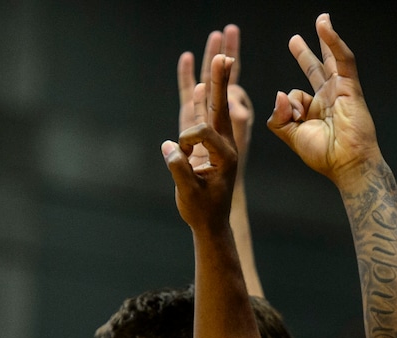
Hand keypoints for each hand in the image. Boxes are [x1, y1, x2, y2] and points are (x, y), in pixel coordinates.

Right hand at [164, 55, 236, 232]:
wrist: (211, 223)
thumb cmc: (202, 211)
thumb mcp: (189, 194)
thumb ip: (179, 169)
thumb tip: (170, 146)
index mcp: (226, 157)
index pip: (204, 133)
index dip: (187, 142)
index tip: (182, 159)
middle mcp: (226, 146)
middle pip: (220, 107)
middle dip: (220, 81)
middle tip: (224, 55)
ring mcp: (218, 144)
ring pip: (214, 107)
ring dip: (215, 82)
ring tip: (221, 56)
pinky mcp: (208, 146)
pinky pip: (203, 117)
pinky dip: (200, 100)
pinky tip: (200, 84)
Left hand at [267, 13, 378, 187]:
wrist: (346, 163)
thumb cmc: (324, 155)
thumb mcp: (292, 137)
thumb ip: (279, 118)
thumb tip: (279, 93)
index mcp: (315, 112)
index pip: (296, 95)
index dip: (290, 102)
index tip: (294, 115)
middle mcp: (328, 100)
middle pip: (315, 70)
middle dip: (305, 55)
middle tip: (294, 40)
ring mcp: (340, 91)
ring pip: (332, 59)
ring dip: (326, 39)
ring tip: (321, 19)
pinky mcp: (350, 87)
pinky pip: (343, 59)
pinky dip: (334, 42)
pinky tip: (325, 26)